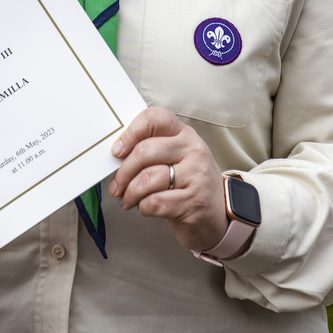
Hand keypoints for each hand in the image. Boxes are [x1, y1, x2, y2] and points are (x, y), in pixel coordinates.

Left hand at [106, 107, 231, 252]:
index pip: (155, 118)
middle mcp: (193, 149)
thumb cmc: (188, 183)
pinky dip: (143, 207)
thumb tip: (117, 154)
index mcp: (184, 133)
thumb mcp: (176, 157)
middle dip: (123, 172)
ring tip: (127, 199)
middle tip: (116, 186)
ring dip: (130, 193)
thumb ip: (151, 149)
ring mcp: (196, 175)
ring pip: (147, 179)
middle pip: (145, 151)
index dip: (130, 133)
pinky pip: (155, 202)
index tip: (117, 151)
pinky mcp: (194, 201)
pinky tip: (144, 207)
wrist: (216, 214)